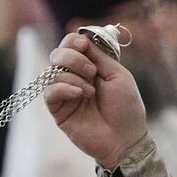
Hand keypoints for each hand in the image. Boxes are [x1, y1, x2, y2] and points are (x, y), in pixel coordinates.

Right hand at [43, 32, 147, 168]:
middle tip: (91, 71)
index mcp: (90, 67)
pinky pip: (50, 91)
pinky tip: (79, 94)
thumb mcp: (118, 75)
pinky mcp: (58, 111)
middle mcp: (75, 78)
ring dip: (72, 75)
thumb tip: (82, 38)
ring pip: (52, 71)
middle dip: (72, 57)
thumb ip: (99, 56)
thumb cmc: (126, 108)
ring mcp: (66, 94)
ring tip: (90, 91)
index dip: (74, 41)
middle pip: (58, 54)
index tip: (83, 45)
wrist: (125, 139)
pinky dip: (63, 88)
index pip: (72, 45)